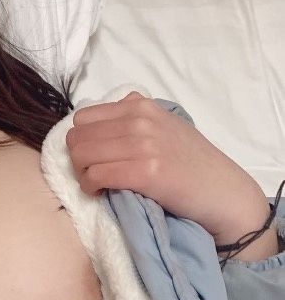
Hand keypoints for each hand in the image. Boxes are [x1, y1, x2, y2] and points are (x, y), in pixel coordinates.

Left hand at [65, 91, 268, 243]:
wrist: (222, 191)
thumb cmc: (190, 164)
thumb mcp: (163, 126)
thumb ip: (134, 118)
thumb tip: (96, 121)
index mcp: (140, 105)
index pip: (83, 118)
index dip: (82, 141)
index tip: (93, 158)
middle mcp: (140, 119)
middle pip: (76, 138)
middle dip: (78, 160)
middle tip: (93, 175)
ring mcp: (143, 144)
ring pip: (81, 156)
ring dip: (83, 176)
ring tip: (99, 186)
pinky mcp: (145, 172)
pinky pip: (95, 176)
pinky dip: (91, 188)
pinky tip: (103, 194)